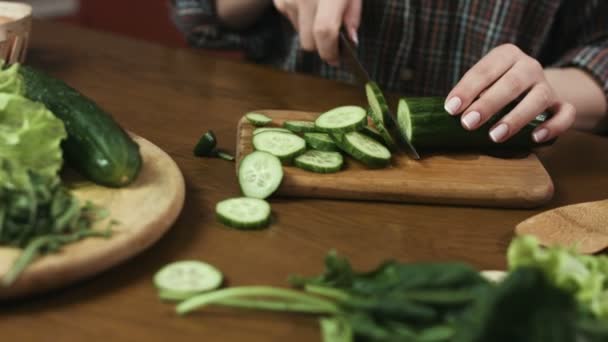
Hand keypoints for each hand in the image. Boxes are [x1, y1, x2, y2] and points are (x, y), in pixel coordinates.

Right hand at [273, 0, 361, 65]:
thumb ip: (352, 15)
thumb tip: (351, 41)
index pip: (324, 32)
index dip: (330, 51)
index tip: (336, 59)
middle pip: (309, 42)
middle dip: (321, 47)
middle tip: (332, 37)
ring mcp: (289, 0)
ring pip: (299, 34)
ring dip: (310, 31)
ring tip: (320, 10)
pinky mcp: (279, 0)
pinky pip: (291, 20)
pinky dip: (301, 18)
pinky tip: (308, 3)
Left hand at [444, 44, 575, 142]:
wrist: (530, 89)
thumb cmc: (494, 88)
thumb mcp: (481, 84)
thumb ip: (468, 96)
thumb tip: (445, 116)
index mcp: (505, 56)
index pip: (485, 70)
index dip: (467, 89)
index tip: (451, 109)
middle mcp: (529, 66)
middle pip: (512, 83)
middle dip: (488, 104)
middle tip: (468, 123)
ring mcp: (547, 85)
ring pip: (539, 98)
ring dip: (516, 117)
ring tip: (495, 136)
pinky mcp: (561, 104)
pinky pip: (565, 114)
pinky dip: (553, 126)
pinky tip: (535, 138)